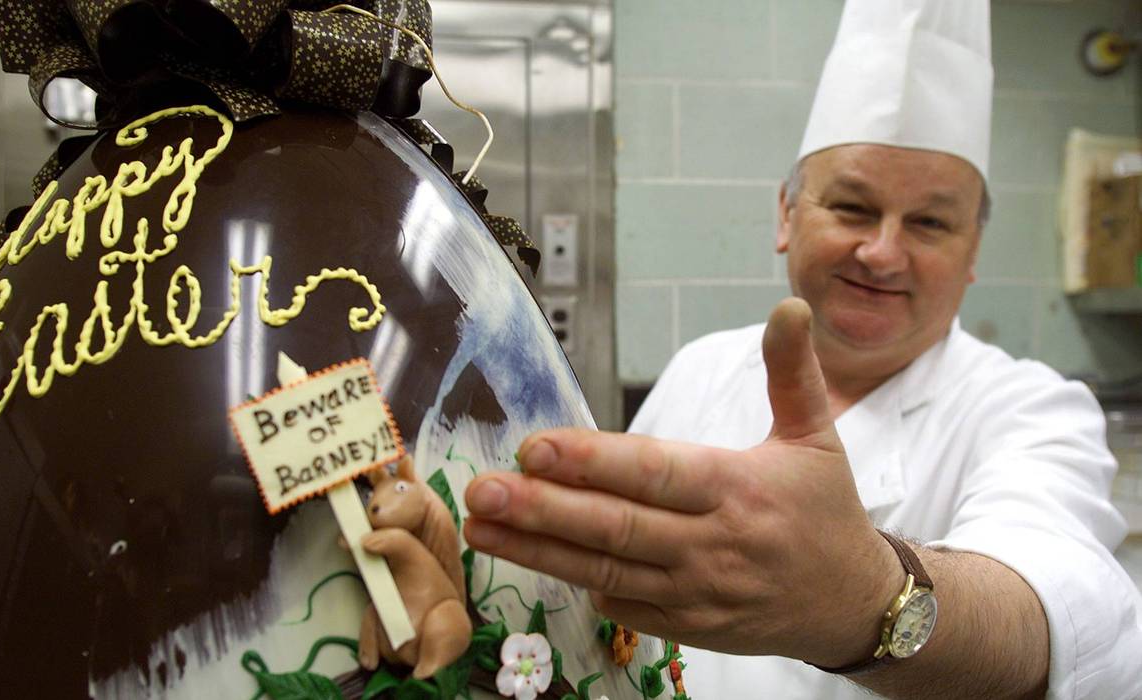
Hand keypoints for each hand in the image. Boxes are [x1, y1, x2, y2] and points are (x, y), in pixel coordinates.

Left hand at [462, 298, 904, 666]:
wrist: (853, 603)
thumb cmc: (825, 512)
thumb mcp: (817, 437)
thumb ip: (792, 372)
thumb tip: (791, 306)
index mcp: (738, 489)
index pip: (653, 472)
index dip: (591, 462)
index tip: (534, 447)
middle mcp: (712, 545)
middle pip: (614, 528)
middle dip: (541, 510)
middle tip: (481, 492)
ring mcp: (696, 595)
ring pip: (605, 572)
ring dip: (537, 551)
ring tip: (480, 529)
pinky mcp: (687, 629)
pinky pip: (621, 607)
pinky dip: (579, 585)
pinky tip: (534, 560)